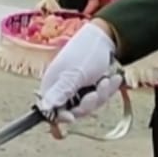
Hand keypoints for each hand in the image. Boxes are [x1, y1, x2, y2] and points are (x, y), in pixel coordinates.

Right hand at [36, 21, 122, 136]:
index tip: (71, 117)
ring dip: (101, 94)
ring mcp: (78, 89)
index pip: (51, 110)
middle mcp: (63, 90)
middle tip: (96, 92)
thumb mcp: (74, 75)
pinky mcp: (92, 88)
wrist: (106, 39)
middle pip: (74, 111)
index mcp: (53, 86)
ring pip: (89, 106)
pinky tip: (114, 78)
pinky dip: (108, 90)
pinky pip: (100, 99)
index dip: (61, 116)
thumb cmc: (86, 53)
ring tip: (106, 79)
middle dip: (88, 104)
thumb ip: (60, 92)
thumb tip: (44, 107)